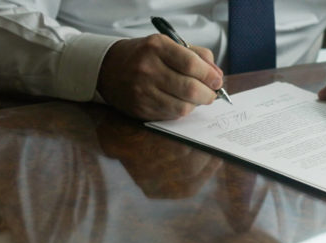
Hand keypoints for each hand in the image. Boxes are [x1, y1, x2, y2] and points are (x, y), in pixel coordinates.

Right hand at [97, 34, 223, 120]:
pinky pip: (171, 115)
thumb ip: (197, 56)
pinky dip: (181, 110)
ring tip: (196, 98)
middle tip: (211, 93)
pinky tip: (179, 102)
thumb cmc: (145, 55)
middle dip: (208, 94)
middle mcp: (147, 68)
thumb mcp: (168, 45)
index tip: (217, 81)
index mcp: (157, 47)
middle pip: (190, 88)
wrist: (108, 68)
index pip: (192, 65)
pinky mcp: (140, 108)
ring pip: (183, 106)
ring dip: (196, 104)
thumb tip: (217, 75)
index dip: (210, 76)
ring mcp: (142, 90)